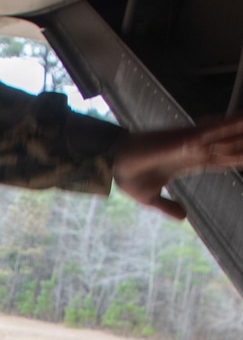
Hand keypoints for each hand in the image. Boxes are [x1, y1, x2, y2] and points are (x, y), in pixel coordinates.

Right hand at [113, 117, 242, 218]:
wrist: (110, 164)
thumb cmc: (126, 176)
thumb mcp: (150, 198)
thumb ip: (168, 206)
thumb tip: (184, 218)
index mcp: (184, 163)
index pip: (217, 161)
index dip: (235, 160)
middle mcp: (190, 150)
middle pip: (226, 148)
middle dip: (242, 145)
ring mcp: (188, 142)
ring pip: (223, 137)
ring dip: (239, 131)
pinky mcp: (181, 139)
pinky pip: (209, 132)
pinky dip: (225, 126)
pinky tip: (240, 121)